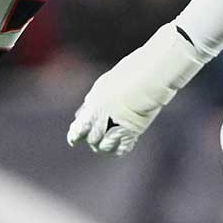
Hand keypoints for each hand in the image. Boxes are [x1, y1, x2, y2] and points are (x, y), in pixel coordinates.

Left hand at [68, 22, 210, 154]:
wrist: (150, 76)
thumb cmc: (129, 73)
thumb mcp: (105, 84)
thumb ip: (95, 99)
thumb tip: (88, 110)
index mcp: (94, 105)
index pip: (80, 128)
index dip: (75, 135)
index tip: (73, 139)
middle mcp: (103, 117)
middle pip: (92, 138)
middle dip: (92, 138)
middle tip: (94, 137)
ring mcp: (117, 126)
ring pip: (104, 147)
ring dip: (104, 145)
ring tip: (106, 141)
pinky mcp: (133, 132)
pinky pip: (121, 149)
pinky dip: (118, 148)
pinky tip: (119, 143)